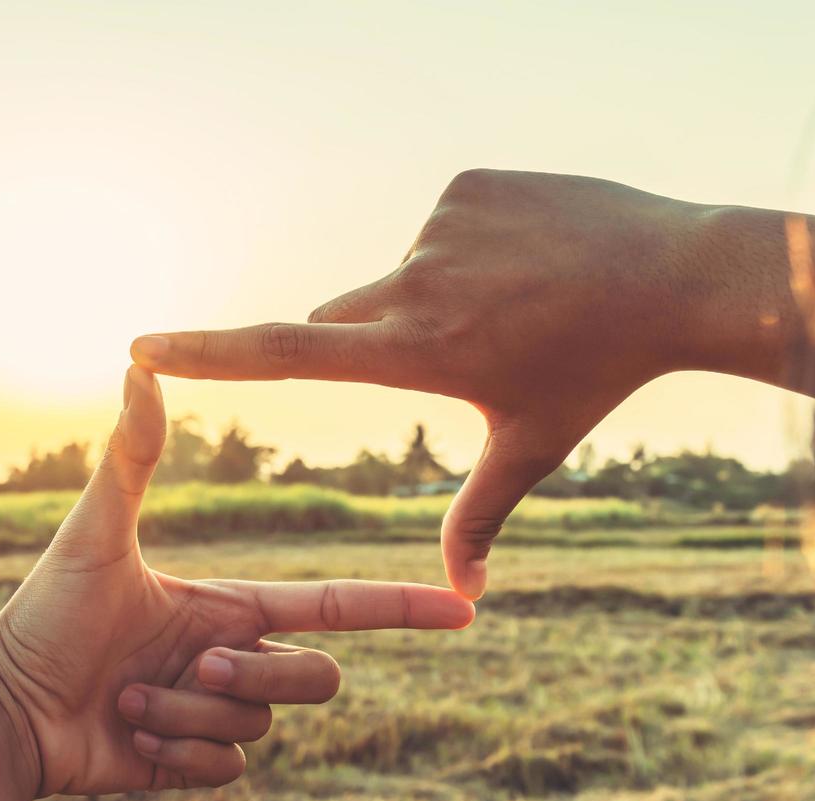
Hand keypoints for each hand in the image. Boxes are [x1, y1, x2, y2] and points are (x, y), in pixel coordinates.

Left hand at [0, 365, 474, 798]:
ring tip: (128, 700)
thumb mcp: (95, 534)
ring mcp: (216, 713)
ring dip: (190, 713)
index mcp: (229, 604)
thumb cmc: (43, 614)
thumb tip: (138, 362)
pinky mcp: (193, 762)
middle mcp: (233, 656)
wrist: (1, 709)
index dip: (400, 606)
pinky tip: (130, 738)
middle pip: (316, 675)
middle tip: (191, 666)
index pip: (336, 604)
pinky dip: (181, 753)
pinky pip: (231, 768)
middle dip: (260, 673)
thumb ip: (131, 456)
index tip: (462, 609)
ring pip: (262, 724)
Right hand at [130, 170, 813, 597]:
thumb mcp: (530, 448)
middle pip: (345, 320)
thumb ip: (477, 519)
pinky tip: (529, 260)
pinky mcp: (464, 186)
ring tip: (520, 306)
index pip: (286, 353)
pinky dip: (467, 250)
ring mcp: (439, 226)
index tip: (141, 343)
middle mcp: (414, 283)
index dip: (206, 352)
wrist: (673, 275)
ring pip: (403, 275)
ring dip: (438, 297)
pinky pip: (440, 229)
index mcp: (416, 350)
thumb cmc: (597, 374)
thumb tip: (460, 600)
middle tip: (461, 350)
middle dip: (376, 345)